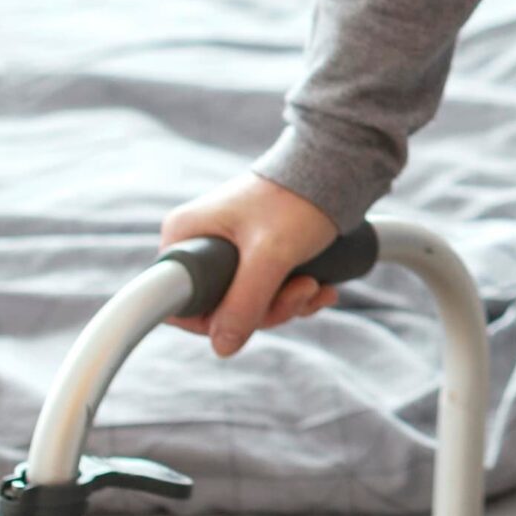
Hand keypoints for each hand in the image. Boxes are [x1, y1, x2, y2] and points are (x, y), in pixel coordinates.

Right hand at [158, 173, 340, 356]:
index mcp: (185, 236)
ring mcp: (227, 251)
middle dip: (266, 311)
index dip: (214, 321)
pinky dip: (294, 295)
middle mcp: (199, 244)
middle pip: (219, 308)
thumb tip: (222, 347)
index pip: (177, 303)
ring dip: (287, 303)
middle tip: (302, 292)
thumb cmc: (299, 200)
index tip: (252, 313)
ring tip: (317, 286)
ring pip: (247, 303)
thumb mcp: (272, 254)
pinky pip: (265, 290)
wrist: (338, 168)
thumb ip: (245, 301)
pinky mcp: (254, 254)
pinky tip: (322, 288)